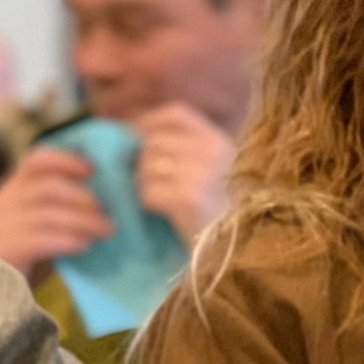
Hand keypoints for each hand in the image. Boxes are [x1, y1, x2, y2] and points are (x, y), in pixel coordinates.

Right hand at [0, 147, 112, 277]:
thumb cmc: (30, 256)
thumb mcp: (45, 224)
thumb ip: (63, 207)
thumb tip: (108, 200)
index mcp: (13, 190)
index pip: (36, 161)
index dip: (66, 160)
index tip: (93, 170)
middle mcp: (2, 202)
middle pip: (48, 186)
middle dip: (84, 197)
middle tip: (108, 213)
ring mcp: (0, 225)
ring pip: (48, 213)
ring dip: (84, 220)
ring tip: (107, 231)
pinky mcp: (3, 249)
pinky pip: (41, 239)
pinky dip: (68, 240)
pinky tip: (85, 246)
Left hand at [133, 104, 233, 246]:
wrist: (235, 249)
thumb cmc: (217, 210)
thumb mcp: (208, 170)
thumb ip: (179, 148)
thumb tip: (129, 132)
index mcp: (220, 140)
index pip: (175, 114)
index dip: (148, 122)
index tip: (134, 137)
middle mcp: (214, 151)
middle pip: (153, 141)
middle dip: (140, 161)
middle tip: (145, 180)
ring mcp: (203, 173)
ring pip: (146, 166)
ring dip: (143, 184)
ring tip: (158, 198)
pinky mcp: (190, 197)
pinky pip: (148, 192)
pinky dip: (148, 203)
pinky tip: (163, 211)